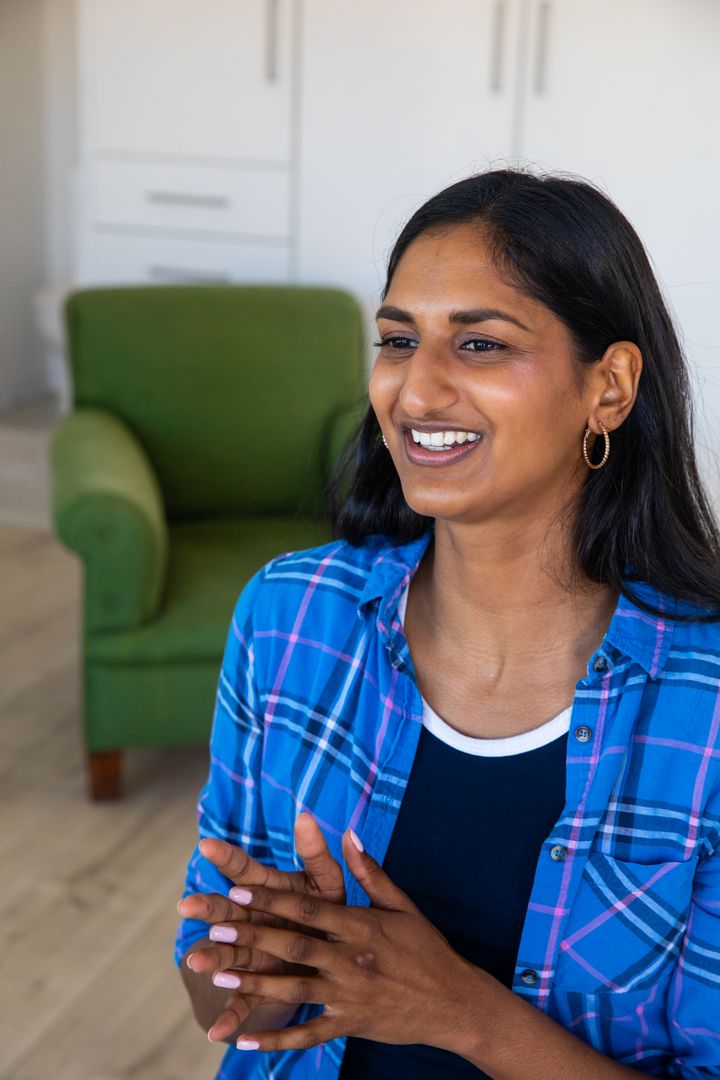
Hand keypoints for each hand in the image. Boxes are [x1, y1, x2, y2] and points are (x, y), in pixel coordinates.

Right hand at [177, 812, 346, 1040]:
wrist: (325, 955)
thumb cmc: (326, 909)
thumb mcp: (326, 882)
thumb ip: (315, 852)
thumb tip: (306, 814)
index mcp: (269, 891)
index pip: (245, 871)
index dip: (228, 857)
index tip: (208, 844)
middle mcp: (253, 919)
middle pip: (227, 911)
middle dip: (208, 909)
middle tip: (187, 905)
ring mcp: (251, 952)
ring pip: (227, 954)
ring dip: (212, 958)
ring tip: (196, 961)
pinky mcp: (257, 985)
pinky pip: (242, 1002)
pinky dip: (231, 1016)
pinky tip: (218, 1031)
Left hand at [208, 827, 485, 1054]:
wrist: (454, 1001)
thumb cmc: (427, 948)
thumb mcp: (402, 905)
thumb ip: (369, 871)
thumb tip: (349, 832)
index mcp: (361, 926)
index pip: (310, 908)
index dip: (273, 899)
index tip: (239, 889)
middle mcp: (351, 960)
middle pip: (295, 947)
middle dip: (254, 936)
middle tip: (215, 928)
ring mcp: (349, 996)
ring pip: (295, 989)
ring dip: (256, 983)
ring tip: (220, 977)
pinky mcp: (350, 1024)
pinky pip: (309, 1034)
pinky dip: (277, 1040)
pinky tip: (246, 1040)